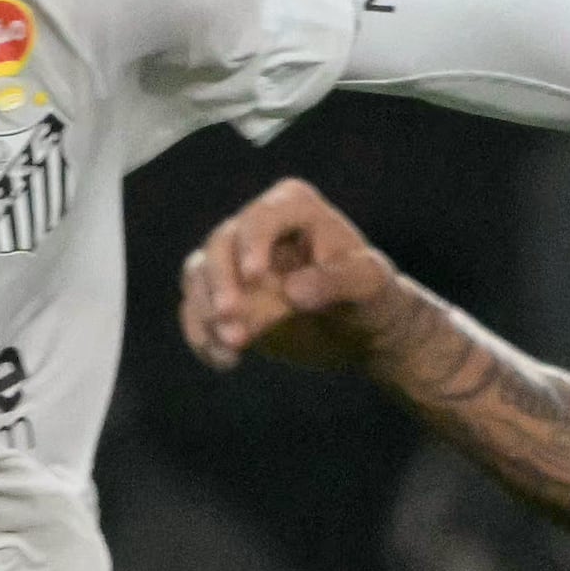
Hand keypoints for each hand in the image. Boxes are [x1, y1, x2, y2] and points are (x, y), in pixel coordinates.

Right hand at [178, 179, 412, 373]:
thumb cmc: (373, 297)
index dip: (252, 243)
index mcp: (295, 208)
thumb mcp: (370, 286)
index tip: (255, 277)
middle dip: (220, 284)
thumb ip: (338, 283)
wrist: (363, 331)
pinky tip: (226, 362)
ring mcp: (236, 262)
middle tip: (232, 324)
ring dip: (205, 313)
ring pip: (198, 275)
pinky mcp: (226, 297)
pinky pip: (196, 311)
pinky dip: (202, 335)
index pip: (261, 217)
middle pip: (219, 244)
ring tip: (232, 349)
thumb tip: (293, 291)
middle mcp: (258, 228)